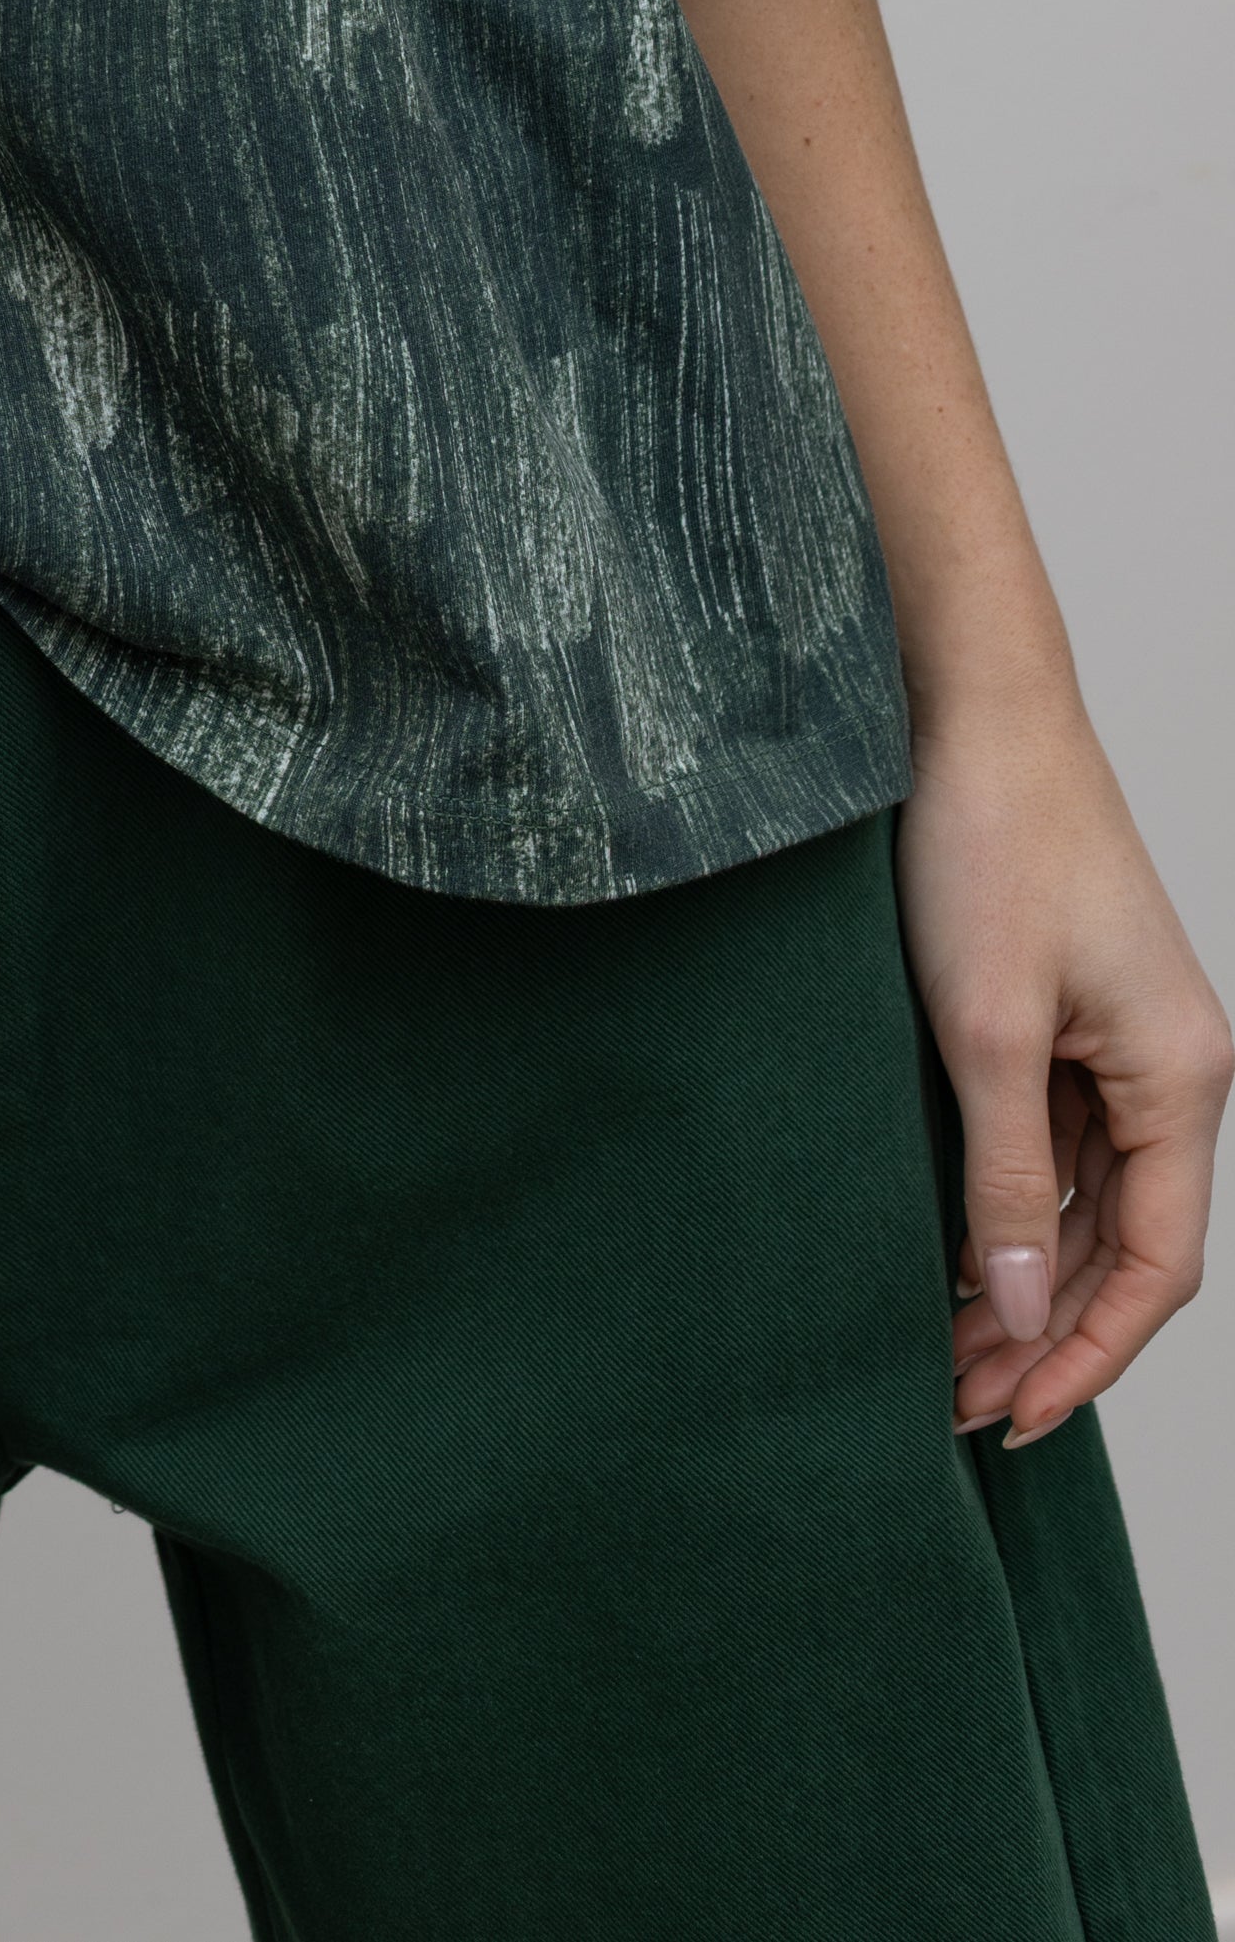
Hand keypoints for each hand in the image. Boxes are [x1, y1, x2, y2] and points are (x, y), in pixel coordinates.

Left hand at [895, 696, 1228, 1447]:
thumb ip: (1009, 1179)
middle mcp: (1172, 1068)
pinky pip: (1059, 1141)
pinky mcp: (1072, 1012)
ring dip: (1025, 1277)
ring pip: (1090, 1199)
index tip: (1014, 1417)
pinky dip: (1013, 1204)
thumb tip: (1021, 1312)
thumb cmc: (988, 844)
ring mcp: (1124, 1040)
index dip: (1089, 1354)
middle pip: (1126, 1243)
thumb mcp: (986, 1032)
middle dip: (1048, 1331)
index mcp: (1182, 1078)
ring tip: (943, 1351)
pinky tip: (951, 1249)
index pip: (1158, 1266)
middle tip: (956, 1403)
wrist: (971, 708)